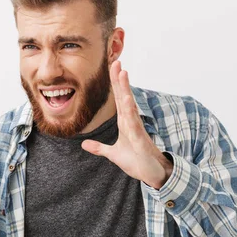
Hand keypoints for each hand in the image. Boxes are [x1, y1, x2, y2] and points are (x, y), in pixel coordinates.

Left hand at [81, 60, 172, 188]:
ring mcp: (137, 129)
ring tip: (123, 74)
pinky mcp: (140, 140)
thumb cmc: (137, 162)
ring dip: (126, 90)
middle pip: (124, 97)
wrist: (151, 174)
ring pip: (130, 106)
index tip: (112, 67)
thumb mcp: (113, 154)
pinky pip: (135, 124)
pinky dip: (131, 113)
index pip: (118, 99)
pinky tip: (128, 101)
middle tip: (117, 61)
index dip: (115, 84)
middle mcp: (131, 122)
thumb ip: (99, 148)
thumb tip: (84, 144)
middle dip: (120, 80)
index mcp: (125, 122)